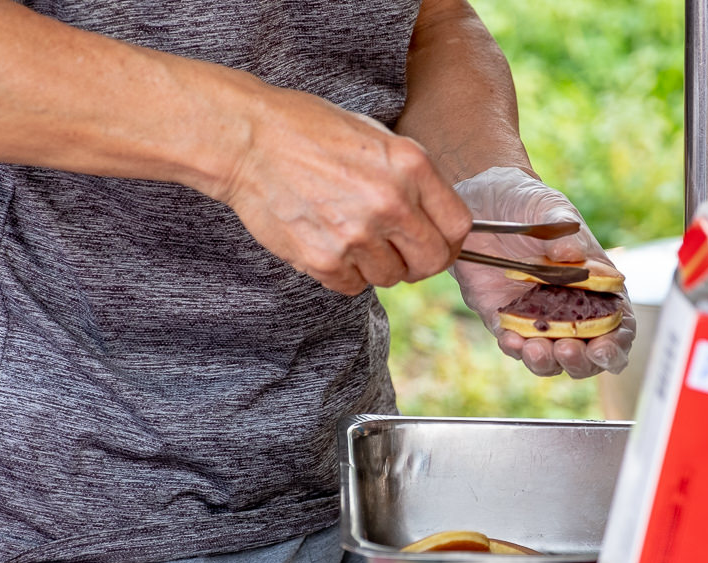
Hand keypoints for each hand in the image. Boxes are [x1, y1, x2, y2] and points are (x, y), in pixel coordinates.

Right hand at [218, 86, 472, 294]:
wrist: (248, 141)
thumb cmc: (309, 131)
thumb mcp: (376, 137)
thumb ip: (411, 179)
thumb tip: (433, 220)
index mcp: (411, 166)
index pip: (458, 227)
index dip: (449, 241)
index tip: (435, 244)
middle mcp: (391, 203)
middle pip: (432, 261)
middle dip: (419, 262)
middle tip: (398, 252)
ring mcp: (357, 235)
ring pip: (390, 277)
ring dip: (377, 266)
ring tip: (351, 237)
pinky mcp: (323, 260)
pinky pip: (352, 286)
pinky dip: (344, 274)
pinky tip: (328, 244)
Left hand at [450, 167, 634, 377]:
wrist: (481, 203)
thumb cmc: (528, 203)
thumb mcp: (548, 207)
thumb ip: (563, 232)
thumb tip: (572, 255)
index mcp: (597, 286)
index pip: (617, 325)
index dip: (616, 344)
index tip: (604, 348)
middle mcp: (570, 309)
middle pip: (586, 354)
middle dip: (579, 361)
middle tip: (566, 349)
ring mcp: (537, 318)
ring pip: (549, 358)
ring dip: (545, 361)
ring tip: (535, 348)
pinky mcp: (505, 318)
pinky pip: (513, 343)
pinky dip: (514, 347)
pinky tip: (510, 338)